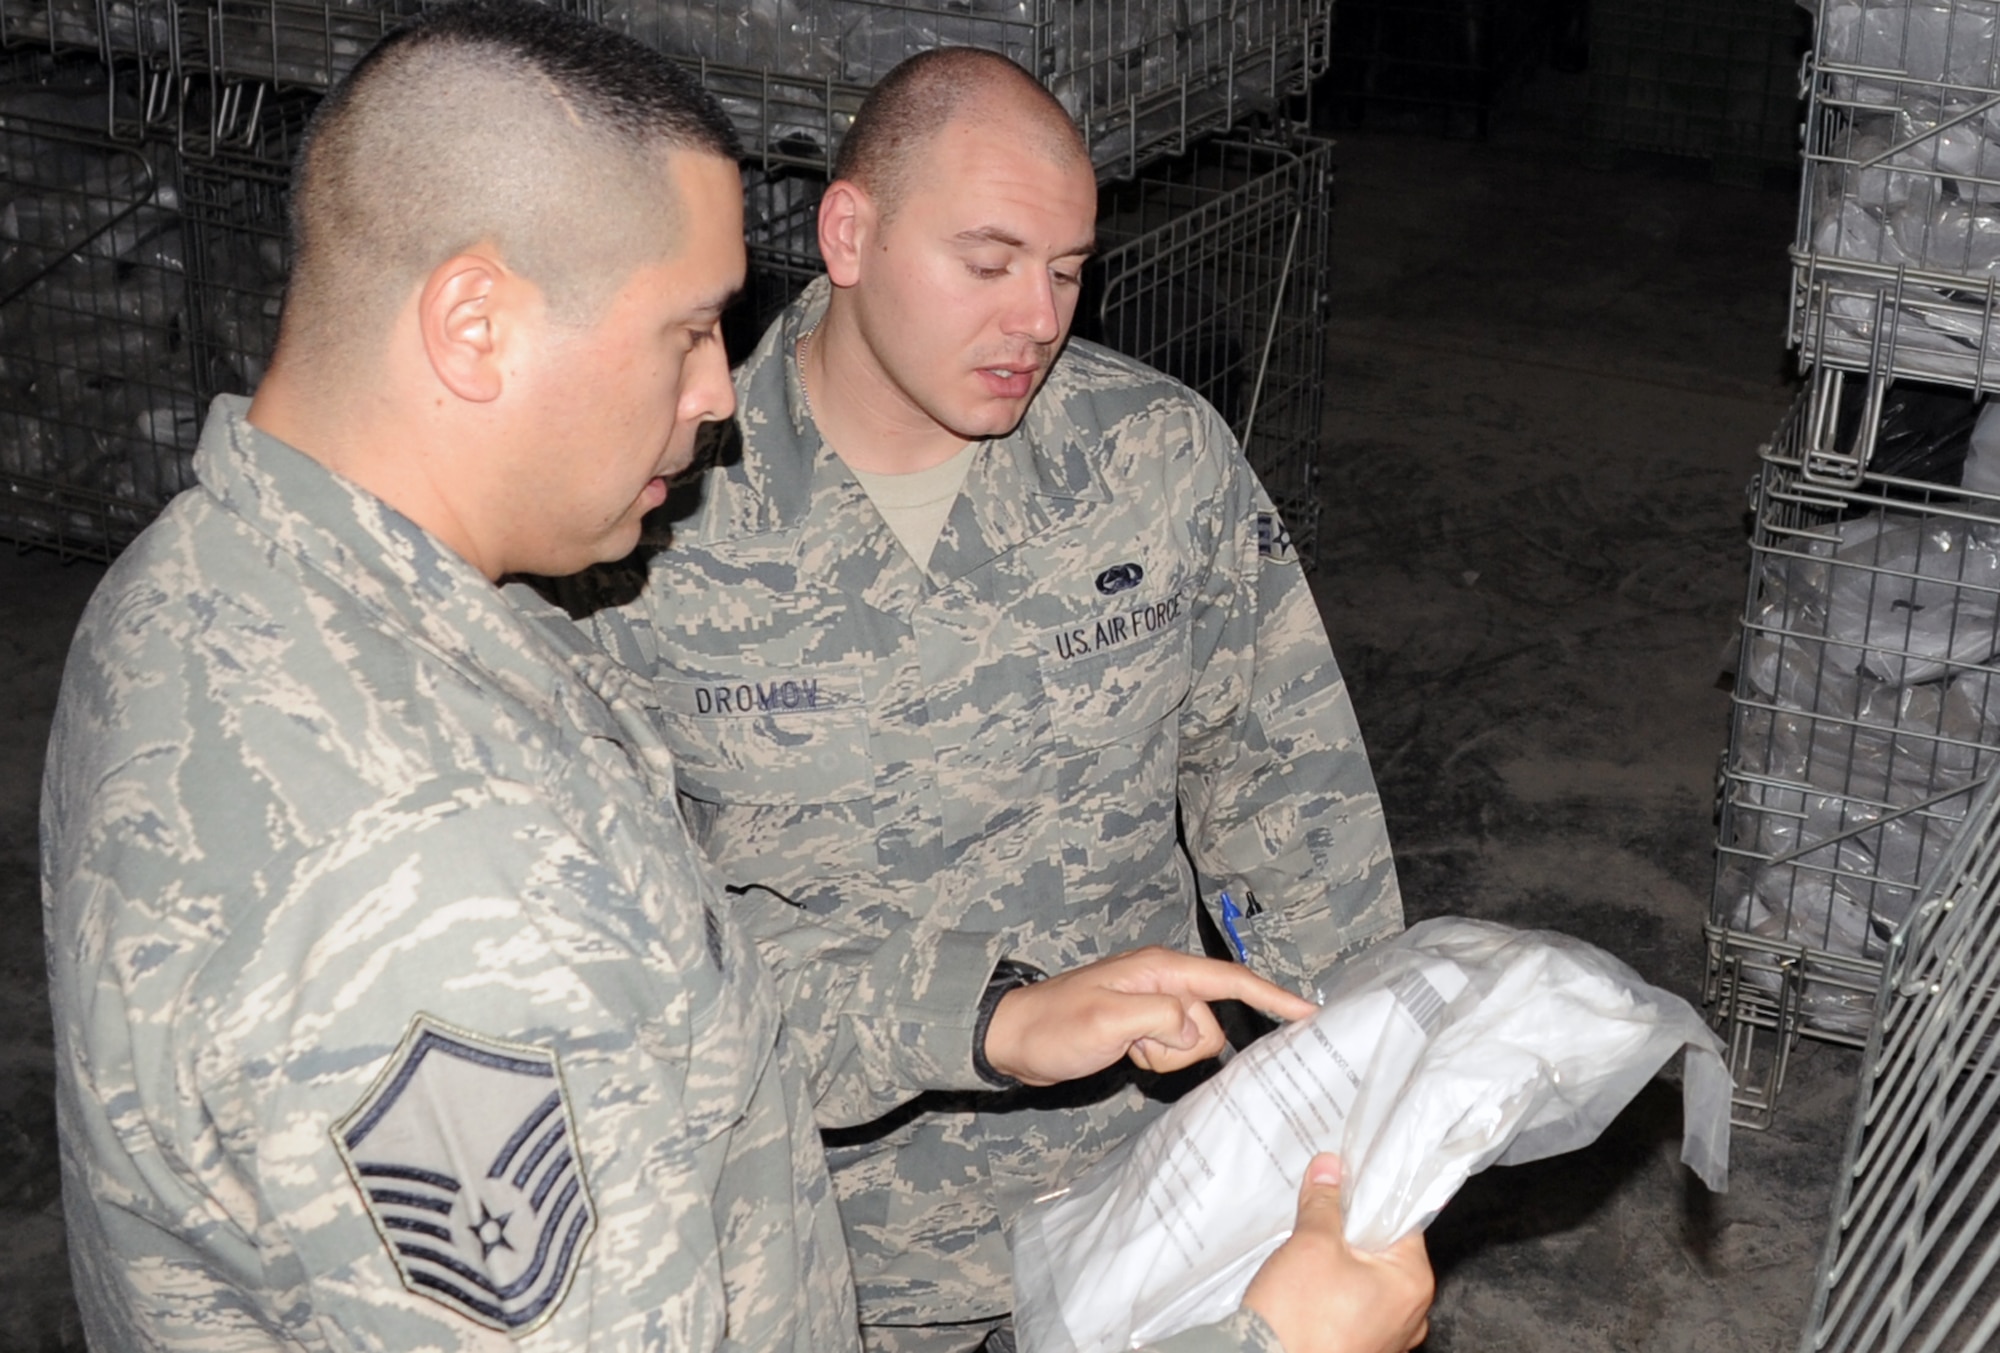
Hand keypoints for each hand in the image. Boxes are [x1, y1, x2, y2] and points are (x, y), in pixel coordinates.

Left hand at [980, 945, 1316, 1085]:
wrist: (1014, 1040)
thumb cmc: (1055, 1027)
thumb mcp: (1107, 1021)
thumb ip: (1161, 1018)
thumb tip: (1197, 1026)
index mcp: (1160, 969)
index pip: (1230, 980)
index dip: (1272, 997)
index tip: (1310, 1015)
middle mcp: (1163, 982)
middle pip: (1213, 1022)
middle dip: (1185, 1046)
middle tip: (1139, 1049)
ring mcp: (1154, 1007)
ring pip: (1196, 1042)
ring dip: (1167, 1057)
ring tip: (1128, 1052)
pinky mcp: (1146, 1029)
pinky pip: (1177, 1050)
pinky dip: (1159, 1060)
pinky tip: (1128, 1058)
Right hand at [1243, 1155, 1432, 1352]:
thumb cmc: (1301, 1314)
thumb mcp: (1312, 1243)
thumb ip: (1325, 1202)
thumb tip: (1330, 1167)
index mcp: (1413, 1283)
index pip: (1402, 1222)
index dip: (1371, 1199)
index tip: (1345, 1184)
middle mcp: (1412, 1315)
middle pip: (1384, 1253)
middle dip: (1352, 1233)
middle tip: (1321, 1216)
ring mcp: (1390, 1339)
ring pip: (1368, 1282)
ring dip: (1342, 1264)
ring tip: (1310, 1250)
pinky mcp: (1364, 1349)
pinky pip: (1356, 1309)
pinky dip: (1337, 1293)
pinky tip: (1309, 1284)